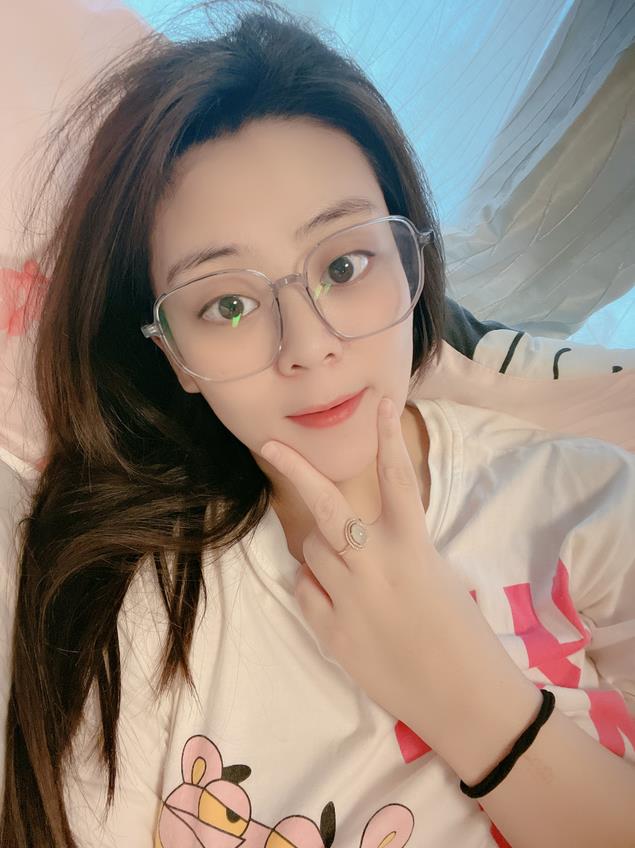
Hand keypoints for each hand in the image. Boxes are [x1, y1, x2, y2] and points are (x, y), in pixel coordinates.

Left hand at [260, 397, 528, 748]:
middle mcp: (375, 566)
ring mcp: (349, 599)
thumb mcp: (435, 574)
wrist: (463, 697)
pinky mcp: (332, 632)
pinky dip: (315, 587)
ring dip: (322, 550)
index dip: (388, 438)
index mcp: (413, 547)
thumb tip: (349, 537)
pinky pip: (306, 591)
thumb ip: (395, 548)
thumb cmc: (461, 632)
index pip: (397, 480)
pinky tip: (340, 603)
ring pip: (312, 551)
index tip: (380, 403)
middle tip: (269, 444)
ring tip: (350, 573)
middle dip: (296, 470)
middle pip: (326, 508)